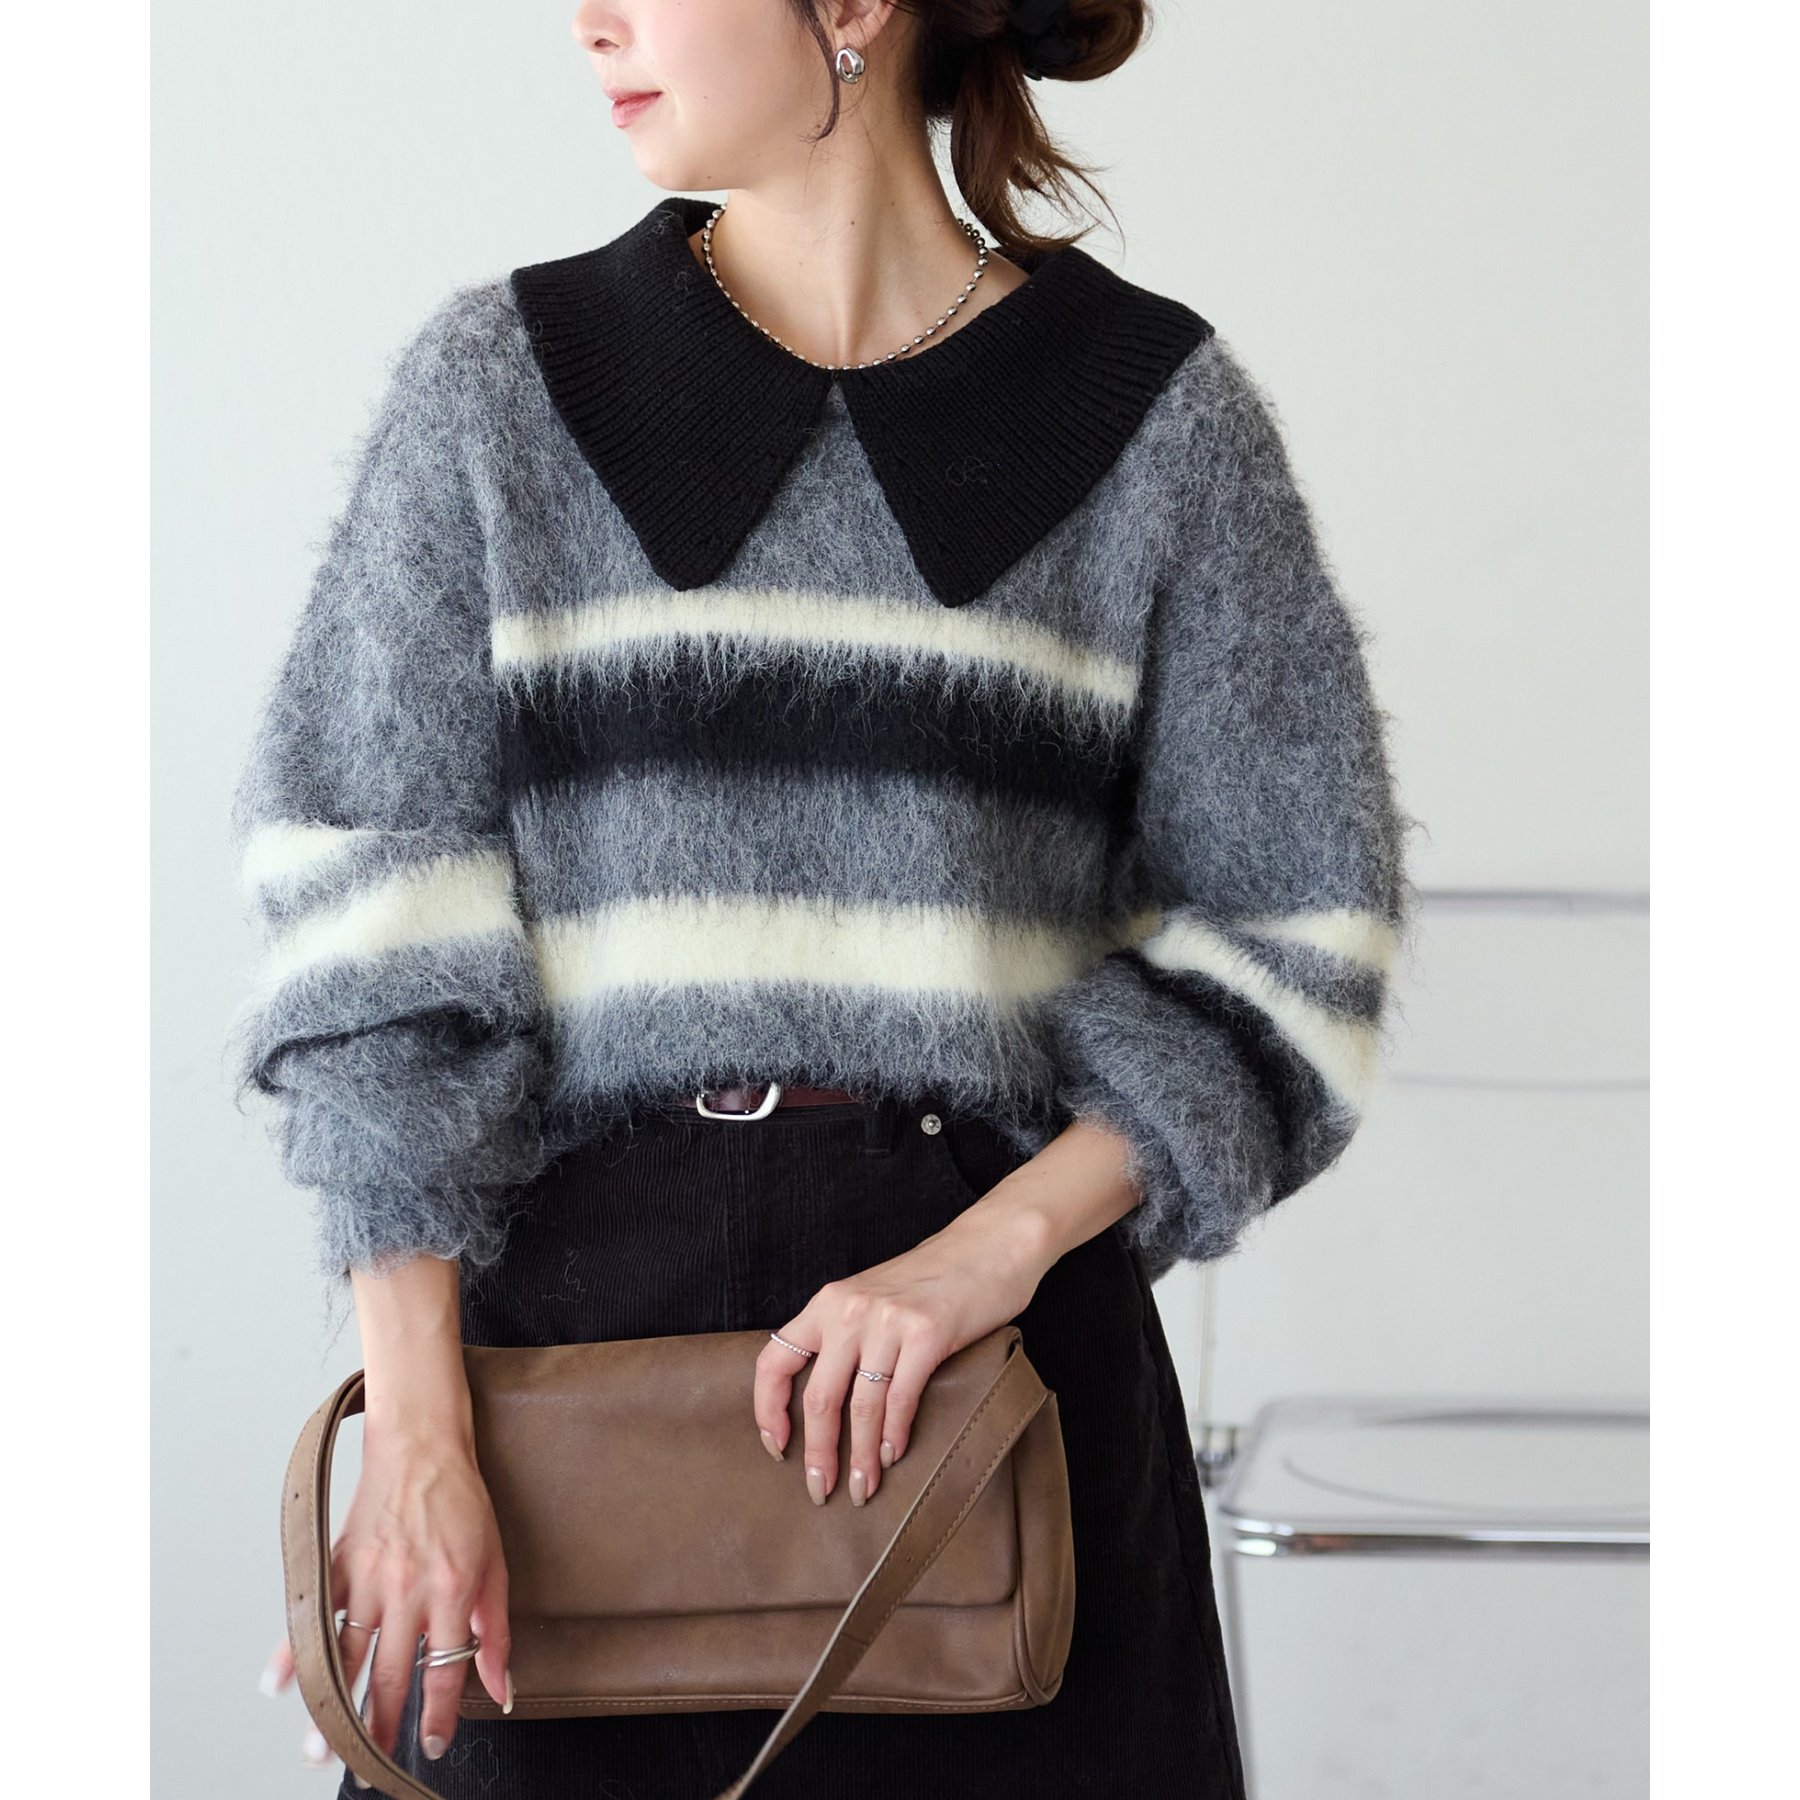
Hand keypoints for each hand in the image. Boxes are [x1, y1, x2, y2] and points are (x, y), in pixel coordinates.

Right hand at [259, 1427, 514, 1779]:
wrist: (422, 1447)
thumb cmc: (461, 1502)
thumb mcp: (496, 1562)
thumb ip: (496, 1630)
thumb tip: (501, 1686)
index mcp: (452, 1590)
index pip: (443, 1669)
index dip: (437, 1714)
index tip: (432, 1746)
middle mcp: (407, 1589)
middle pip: (388, 1673)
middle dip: (377, 1726)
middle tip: (367, 1765)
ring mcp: (368, 1577)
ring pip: (346, 1653)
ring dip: (331, 1704)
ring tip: (320, 1748)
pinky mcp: (340, 1563)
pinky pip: (314, 1612)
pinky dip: (292, 1649)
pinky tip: (279, 1684)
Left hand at [751, 1185, 1057, 1508]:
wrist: (990, 1243)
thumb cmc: (933, 1277)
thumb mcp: (872, 1297)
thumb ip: (846, 1336)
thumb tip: (824, 1402)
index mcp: (827, 1302)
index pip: (774, 1361)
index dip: (767, 1410)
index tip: (776, 1447)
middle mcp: (849, 1310)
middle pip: (818, 1397)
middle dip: (818, 1453)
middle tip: (820, 1490)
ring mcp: (889, 1321)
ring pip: (861, 1406)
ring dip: (861, 1456)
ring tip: (863, 1488)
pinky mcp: (928, 1334)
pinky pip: (900, 1397)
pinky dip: (894, 1434)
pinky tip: (893, 1455)